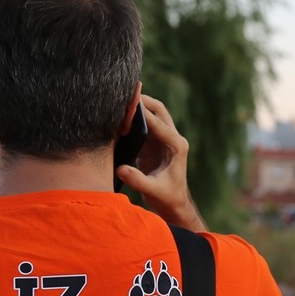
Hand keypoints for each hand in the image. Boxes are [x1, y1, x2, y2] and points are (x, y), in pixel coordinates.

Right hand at [116, 96, 206, 232]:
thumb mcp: (153, 190)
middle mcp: (173, 138)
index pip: (159, 123)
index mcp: (177, 146)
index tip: (127, 104)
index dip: (143, 113)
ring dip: (137, 106)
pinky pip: (143, 123)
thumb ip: (138, 180)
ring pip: (152, 113)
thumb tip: (121, 169)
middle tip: (123, 92)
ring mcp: (164, 139)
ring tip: (118, 99)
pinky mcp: (154, 142)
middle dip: (142, 100)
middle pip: (158, 110)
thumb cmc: (167, 197)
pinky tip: (117, 115)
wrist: (173, 203)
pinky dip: (132, 118)